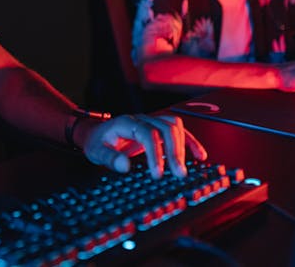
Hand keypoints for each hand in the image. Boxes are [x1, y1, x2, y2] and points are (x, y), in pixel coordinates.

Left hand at [82, 114, 206, 178]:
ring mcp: (150, 121)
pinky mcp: (157, 128)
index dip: (156, 153)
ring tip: (183, 169)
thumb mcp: (96, 152)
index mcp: (126, 123)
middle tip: (178, 174)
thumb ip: (109, 158)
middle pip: (165, 128)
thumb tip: (125, 165)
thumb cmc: (97, 142)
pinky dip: (190, 142)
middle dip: (174, 151)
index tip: (158, 174)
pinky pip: (178, 130)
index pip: (147, 134)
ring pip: (174, 126)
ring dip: (183, 147)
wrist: (95, 133)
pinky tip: (199, 156)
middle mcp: (141, 119)